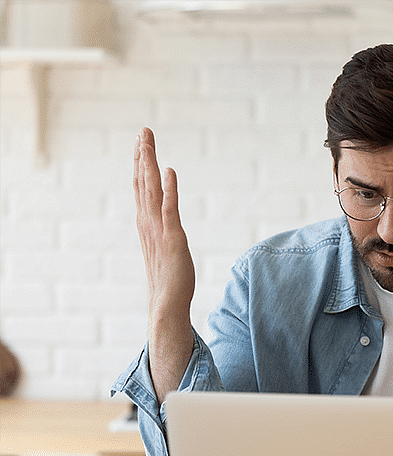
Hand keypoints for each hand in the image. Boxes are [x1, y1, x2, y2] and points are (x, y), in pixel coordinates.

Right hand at [134, 127, 195, 399]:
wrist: (168, 307)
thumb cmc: (170, 282)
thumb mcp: (166, 252)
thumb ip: (164, 236)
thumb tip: (166, 226)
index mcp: (148, 226)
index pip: (142, 191)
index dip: (141, 167)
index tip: (140, 145)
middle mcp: (150, 225)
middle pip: (144, 184)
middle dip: (143, 157)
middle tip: (143, 131)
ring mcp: (159, 231)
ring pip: (152, 191)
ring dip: (150, 165)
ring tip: (148, 141)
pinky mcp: (173, 240)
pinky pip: (170, 210)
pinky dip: (169, 190)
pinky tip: (169, 172)